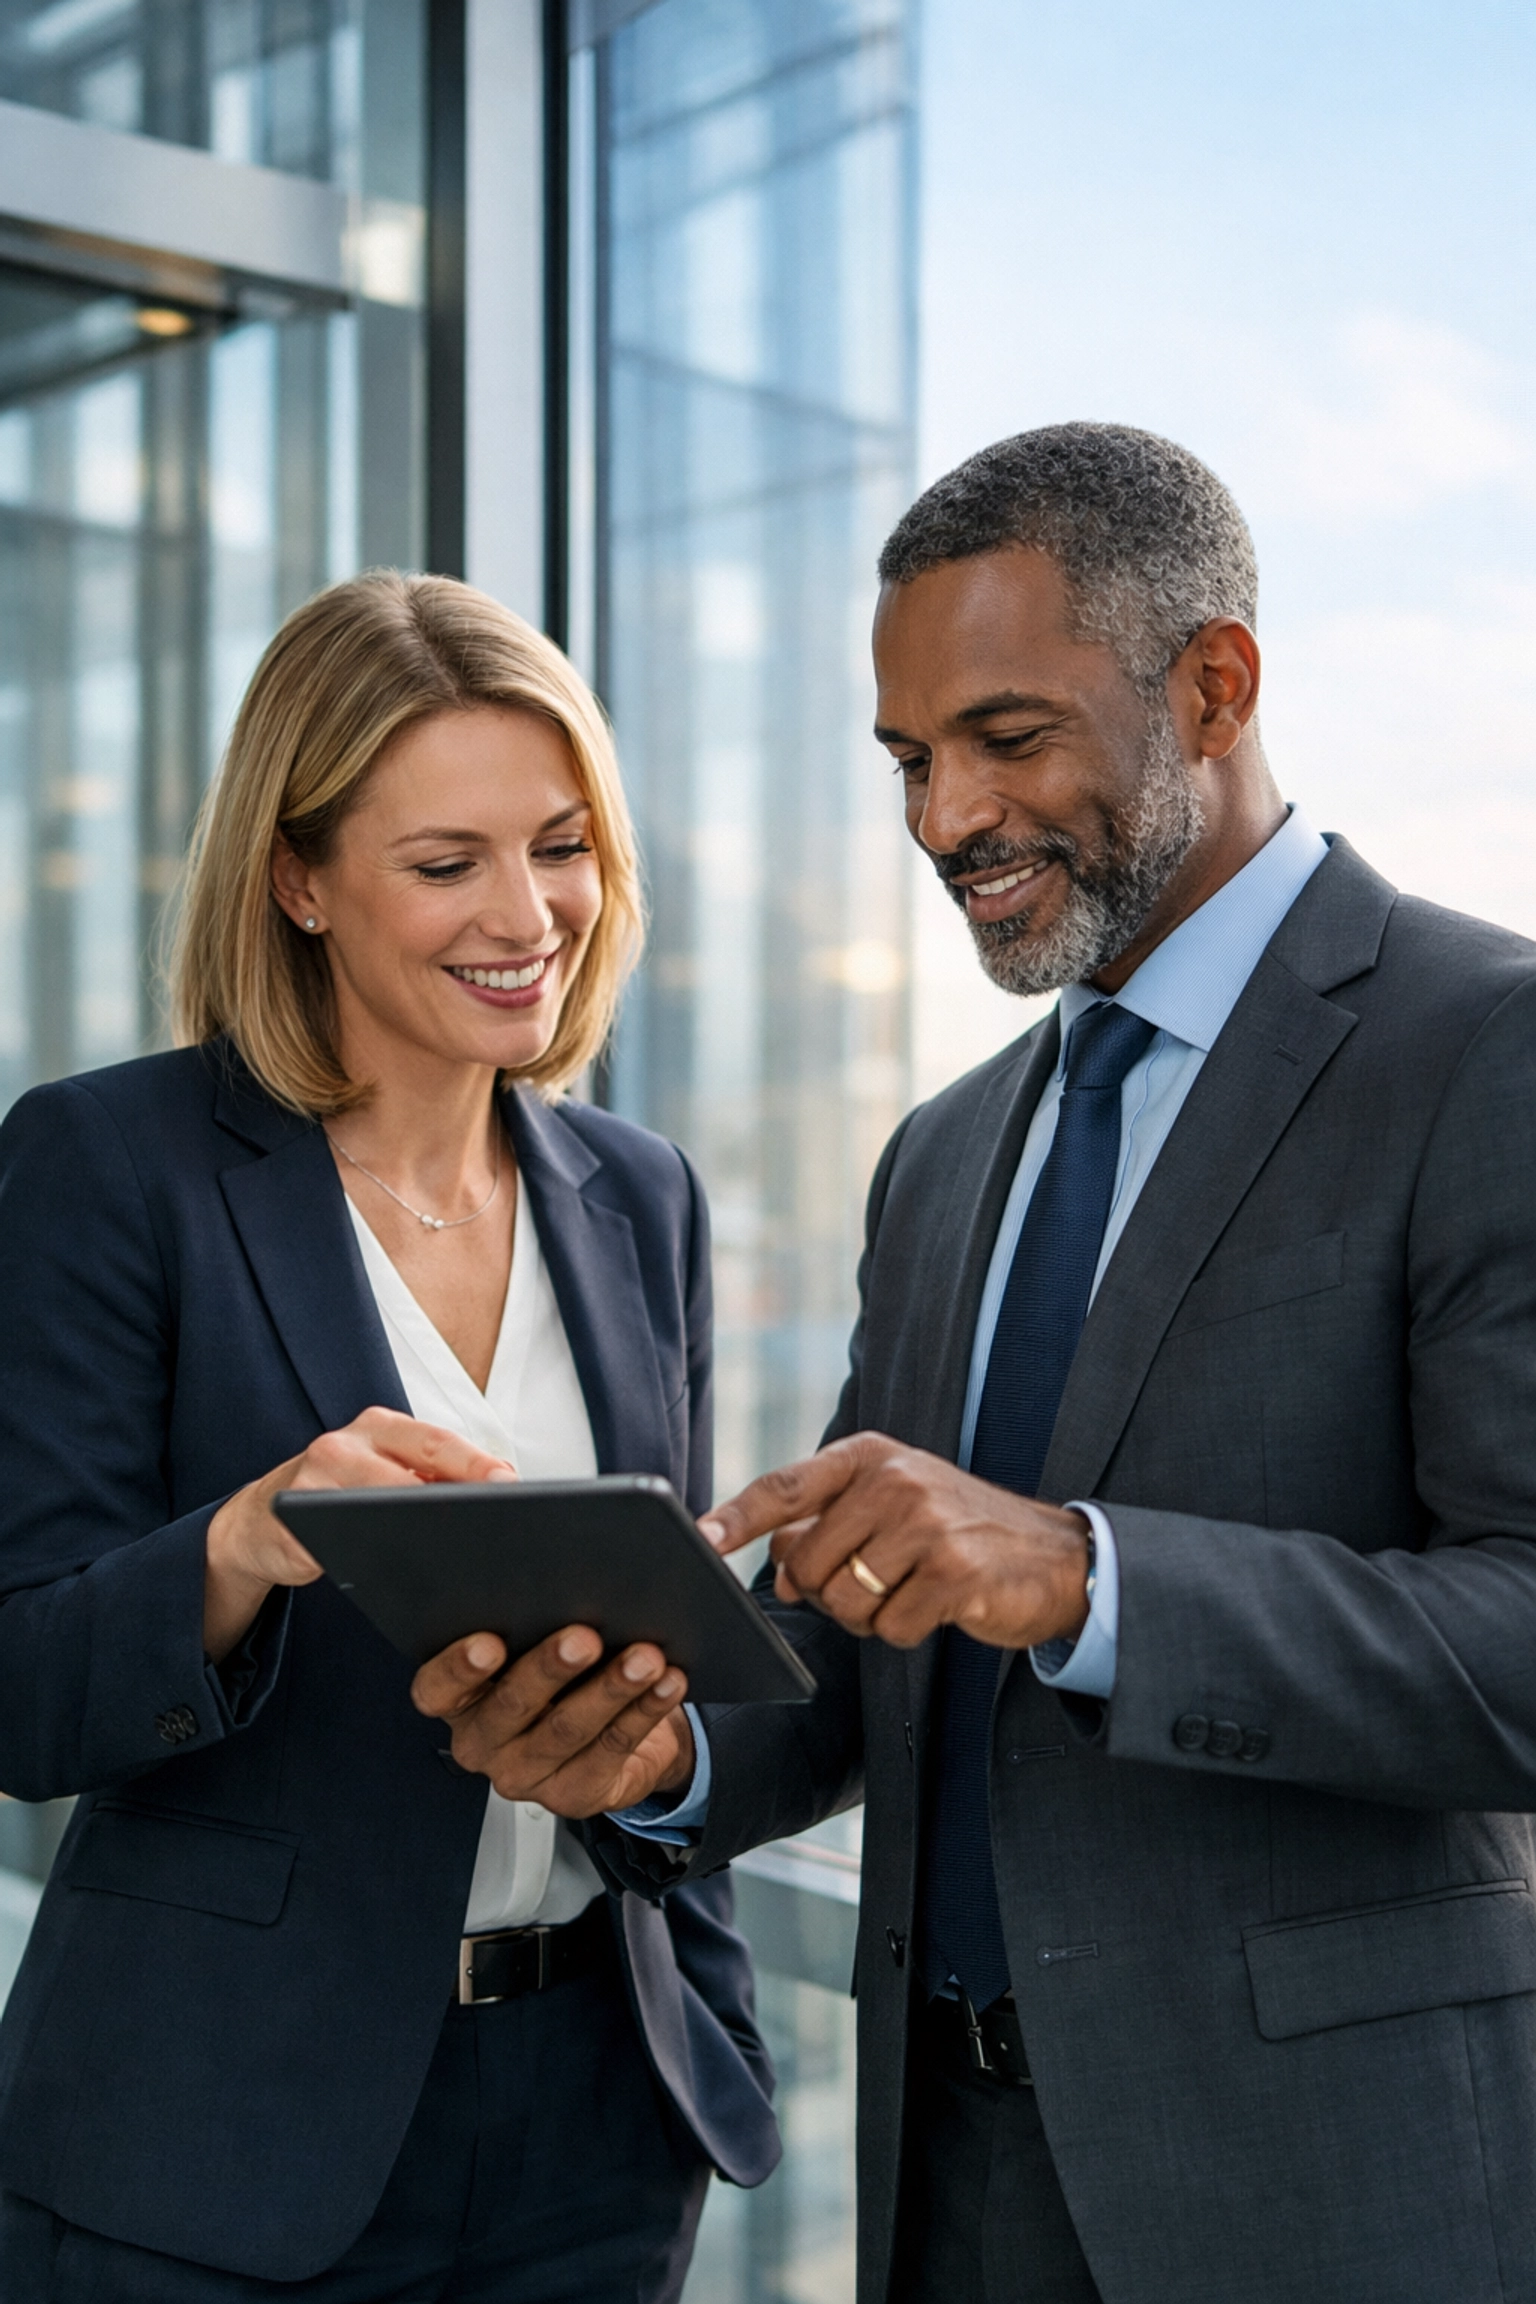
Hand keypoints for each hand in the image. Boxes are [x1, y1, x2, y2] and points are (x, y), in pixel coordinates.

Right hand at [204, 1406, 516, 1661]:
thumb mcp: (383, 1476)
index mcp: (380, 1428)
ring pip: (375, 1501)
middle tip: (495, 1520)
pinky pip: (336, 1538)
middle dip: (454, 1492)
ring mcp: (313, 1477)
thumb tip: (498, 1499)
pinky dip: (371, 1557)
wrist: (261, 1522)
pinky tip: (405, 1579)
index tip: (511, 1484)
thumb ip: (428, 1479)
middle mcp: (345, 1442)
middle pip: (410, 1467)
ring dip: (417, 1529)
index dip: (475, 1462)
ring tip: (461, 1554)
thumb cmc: (341, 1496)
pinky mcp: (291, 1517)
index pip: (437, 1440)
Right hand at [410, 1626, 694, 1815]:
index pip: (436, 1690)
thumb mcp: (536, 1641)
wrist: (611, 1733)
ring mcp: (525, 1775)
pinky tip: (666, 1682)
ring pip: (567, 1730)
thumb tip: (571, 1570)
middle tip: (584, 1637)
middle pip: (510, 1707)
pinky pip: (611, 1750)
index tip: (489, 1643)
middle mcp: (482, 1742)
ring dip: (611, 1689)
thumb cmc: (564, 1673)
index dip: (458, 1669)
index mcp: (460, 1699)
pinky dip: (643, 1711)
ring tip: (644, 1657)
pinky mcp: (573, 1796)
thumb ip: (535, 1614)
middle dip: (550, 1668)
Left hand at [698, 1431, 1091, 1651]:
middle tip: (874, 1583)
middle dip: (828, 1592)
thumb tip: (778, 1557)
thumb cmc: (960, 1532)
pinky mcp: (954, 1572)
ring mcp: (926, 1524)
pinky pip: (889, 1627)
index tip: (697, 1537)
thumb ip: (829, 1523)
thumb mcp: (893, 1506)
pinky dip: (904, 1631)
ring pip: (844, 1600)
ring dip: (867, 1615)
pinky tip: (937, 1607)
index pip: (785, 1486)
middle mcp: (895, 1480)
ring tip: (907, 1591)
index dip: (735, 1516)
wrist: (1057, 1556)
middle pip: (809, 1563)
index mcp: (870, 1457)